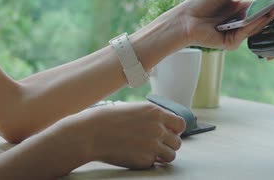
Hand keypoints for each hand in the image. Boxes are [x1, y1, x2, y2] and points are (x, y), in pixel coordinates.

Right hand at [68, 102, 185, 168]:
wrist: (92, 133)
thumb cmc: (109, 119)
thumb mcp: (134, 110)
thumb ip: (152, 117)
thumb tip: (164, 126)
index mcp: (155, 113)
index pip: (180, 124)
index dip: (175, 130)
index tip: (169, 133)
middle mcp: (158, 128)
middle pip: (177, 142)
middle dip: (168, 144)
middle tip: (155, 144)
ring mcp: (153, 145)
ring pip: (171, 155)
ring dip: (162, 155)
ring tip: (148, 151)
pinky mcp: (145, 160)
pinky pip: (154, 163)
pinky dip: (147, 161)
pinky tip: (134, 154)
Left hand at [172, 0, 273, 50]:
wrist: (186, 18)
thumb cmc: (204, 3)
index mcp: (241, 10)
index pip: (262, 7)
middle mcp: (241, 23)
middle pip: (262, 18)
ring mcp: (237, 34)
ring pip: (256, 26)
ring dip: (267, 17)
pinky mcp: (231, 43)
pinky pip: (245, 33)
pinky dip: (252, 25)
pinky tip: (260, 16)